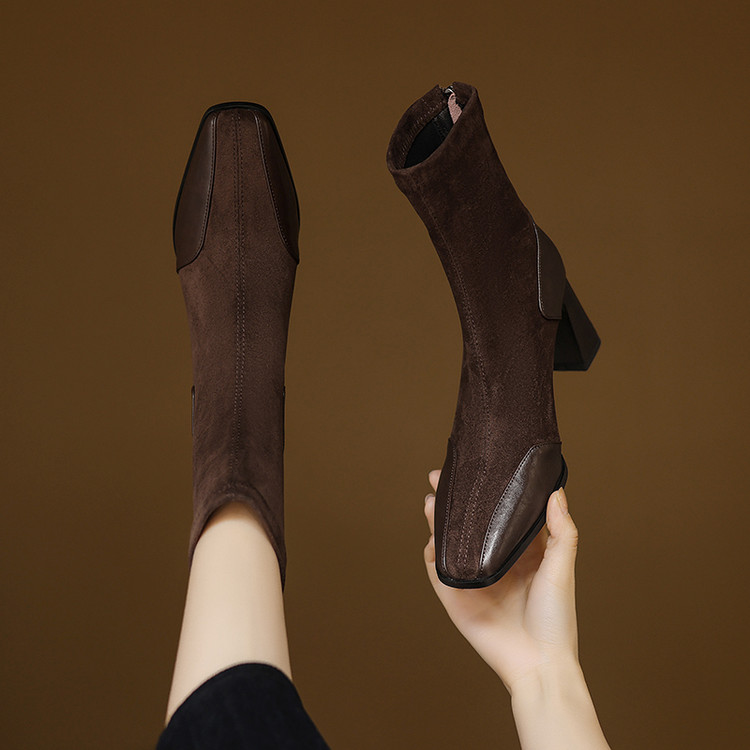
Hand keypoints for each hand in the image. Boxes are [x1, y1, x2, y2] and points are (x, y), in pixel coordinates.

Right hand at [423, 470, 580, 693]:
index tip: (477, 468)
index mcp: (522, 553)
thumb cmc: (556, 619)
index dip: (488, 492)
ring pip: (451, 542)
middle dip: (454, 500)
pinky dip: (432, 553)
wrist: (538, 663)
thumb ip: (562, 531)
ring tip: (432, 501)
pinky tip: (430, 537)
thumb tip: (556, 491)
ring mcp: (473, 579)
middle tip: (441, 477)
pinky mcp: (456, 598)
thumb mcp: (563, 568)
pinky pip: (439, 571)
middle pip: (469, 524)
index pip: (501, 514)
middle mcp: (495, 561)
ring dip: (438, 521)